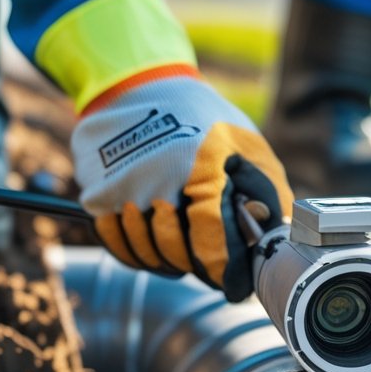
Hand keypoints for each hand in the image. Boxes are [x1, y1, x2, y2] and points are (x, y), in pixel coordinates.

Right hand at [71, 73, 292, 300]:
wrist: (140, 85)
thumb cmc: (203, 120)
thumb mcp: (248, 146)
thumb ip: (266, 195)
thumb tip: (273, 241)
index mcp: (201, 167)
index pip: (213, 245)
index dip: (227, 274)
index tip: (236, 286)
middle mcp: (157, 181)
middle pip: (179, 256)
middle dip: (199, 266)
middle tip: (212, 262)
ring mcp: (122, 189)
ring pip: (147, 255)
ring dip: (168, 260)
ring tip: (184, 248)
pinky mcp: (97, 194)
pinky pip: (117, 245)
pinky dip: (137, 252)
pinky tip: (155, 243)